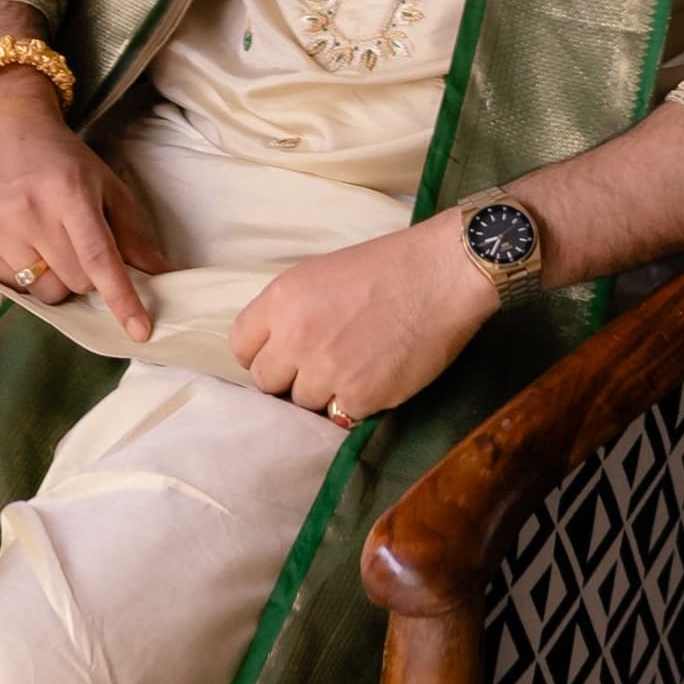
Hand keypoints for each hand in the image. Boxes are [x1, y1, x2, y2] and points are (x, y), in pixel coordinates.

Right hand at [0, 73, 161, 342]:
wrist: (4, 131)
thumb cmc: (62, 161)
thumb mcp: (106, 185)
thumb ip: (135, 233)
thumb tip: (167, 275)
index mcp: (69, 192)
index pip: (99, 258)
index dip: (122, 298)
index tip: (141, 331)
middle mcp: (30, 211)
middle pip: (76, 281)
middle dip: (86, 274)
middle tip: (75, 241)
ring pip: (46, 292)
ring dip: (56, 279)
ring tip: (46, 242)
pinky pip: (14, 288)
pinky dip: (26, 274)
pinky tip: (20, 240)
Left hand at [231, 214, 504, 423]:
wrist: (443, 275)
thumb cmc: (388, 266)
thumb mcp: (320, 275)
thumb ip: (290, 312)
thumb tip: (276, 349)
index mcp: (281, 299)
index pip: (240, 346)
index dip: (262, 352)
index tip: (282, 355)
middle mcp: (296, 336)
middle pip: (266, 381)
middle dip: (289, 378)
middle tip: (319, 366)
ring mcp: (328, 370)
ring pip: (303, 403)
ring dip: (324, 393)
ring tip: (355, 369)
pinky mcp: (362, 396)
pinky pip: (340, 416)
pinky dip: (356, 404)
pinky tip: (376, 379)